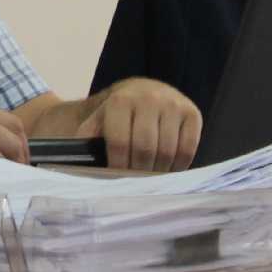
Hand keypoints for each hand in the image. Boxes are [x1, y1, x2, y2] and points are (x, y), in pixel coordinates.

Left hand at [75, 78, 200, 170]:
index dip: (118, 165)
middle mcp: (149, 98)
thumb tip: (79, 164)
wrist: (142, 90)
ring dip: (159, 170)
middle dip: (139, 170)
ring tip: (150, 177)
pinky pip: (188, 148)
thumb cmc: (117, 113)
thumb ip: (88, 138)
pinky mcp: (192, 113)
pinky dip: (179, 165)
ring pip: (168, 151)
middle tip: (136, 181)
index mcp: (121, 100)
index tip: (117, 178)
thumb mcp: (98, 120)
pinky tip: (168, 168)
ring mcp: (173, 104)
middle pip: (145, 149)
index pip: (120, 142)